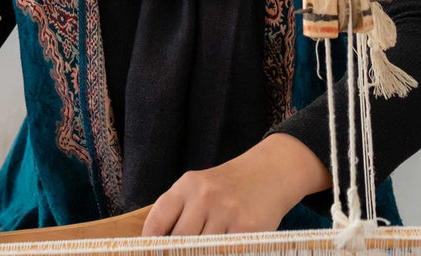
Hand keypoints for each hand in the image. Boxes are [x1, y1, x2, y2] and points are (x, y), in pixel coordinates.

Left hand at [141, 133, 331, 236]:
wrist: (269, 173)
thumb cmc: (228, 186)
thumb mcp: (198, 187)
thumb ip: (178, 212)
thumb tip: (156, 245)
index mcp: (187, 185)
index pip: (157, 223)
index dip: (151, 246)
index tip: (152, 253)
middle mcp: (205, 196)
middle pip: (179, 242)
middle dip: (179, 253)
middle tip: (182, 252)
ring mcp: (227, 212)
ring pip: (202, 250)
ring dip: (203, 252)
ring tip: (205, 247)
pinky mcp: (248, 228)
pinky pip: (225, 252)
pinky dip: (221, 252)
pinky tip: (222, 249)